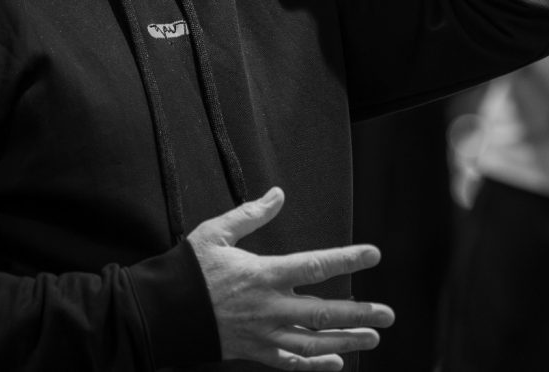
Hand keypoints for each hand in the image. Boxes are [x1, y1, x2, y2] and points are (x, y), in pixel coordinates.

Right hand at [187, 188, 394, 370]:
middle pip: (323, 313)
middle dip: (359, 314)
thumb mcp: (216, 232)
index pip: (315, 266)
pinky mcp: (253, 352)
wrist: (160, 312)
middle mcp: (269, 307)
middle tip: (388, 314)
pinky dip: (315, 366)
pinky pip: (289, 363)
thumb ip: (251, 214)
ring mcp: (262, 334)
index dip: (347, 260)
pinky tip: (336, 364)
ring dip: (345, 341)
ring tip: (372, 339)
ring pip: (312, 343)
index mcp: (263, 274)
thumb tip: (278, 194)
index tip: (373, 254)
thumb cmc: (188, 269)